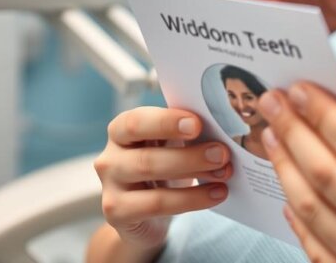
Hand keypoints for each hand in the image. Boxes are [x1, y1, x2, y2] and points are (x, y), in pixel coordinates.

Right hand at [92, 107, 232, 249]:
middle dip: (190, 154)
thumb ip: (187, 134)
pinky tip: (217, 194)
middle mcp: (110, 157)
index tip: (197, 124)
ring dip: (194, 174)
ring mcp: (111, 187)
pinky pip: (157, 205)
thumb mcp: (172, 145)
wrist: (145, 213)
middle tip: (222, 153)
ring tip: (224, 173)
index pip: (136, 122)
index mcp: (122, 130)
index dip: (166, 122)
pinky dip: (192, 199)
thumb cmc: (163, 166)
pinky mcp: (118, 214)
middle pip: (147, 155)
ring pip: (151, 179)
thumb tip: (222, 131)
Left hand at [257, 79, 335, 262]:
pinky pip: (319, 250)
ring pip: (313, 210)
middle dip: (292, 132)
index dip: (321, 113)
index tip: (299, 90)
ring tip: (272, 138)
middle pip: (323, 173)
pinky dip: (298, 221)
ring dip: (287, 169)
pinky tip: (291, 198)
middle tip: (270, 102)